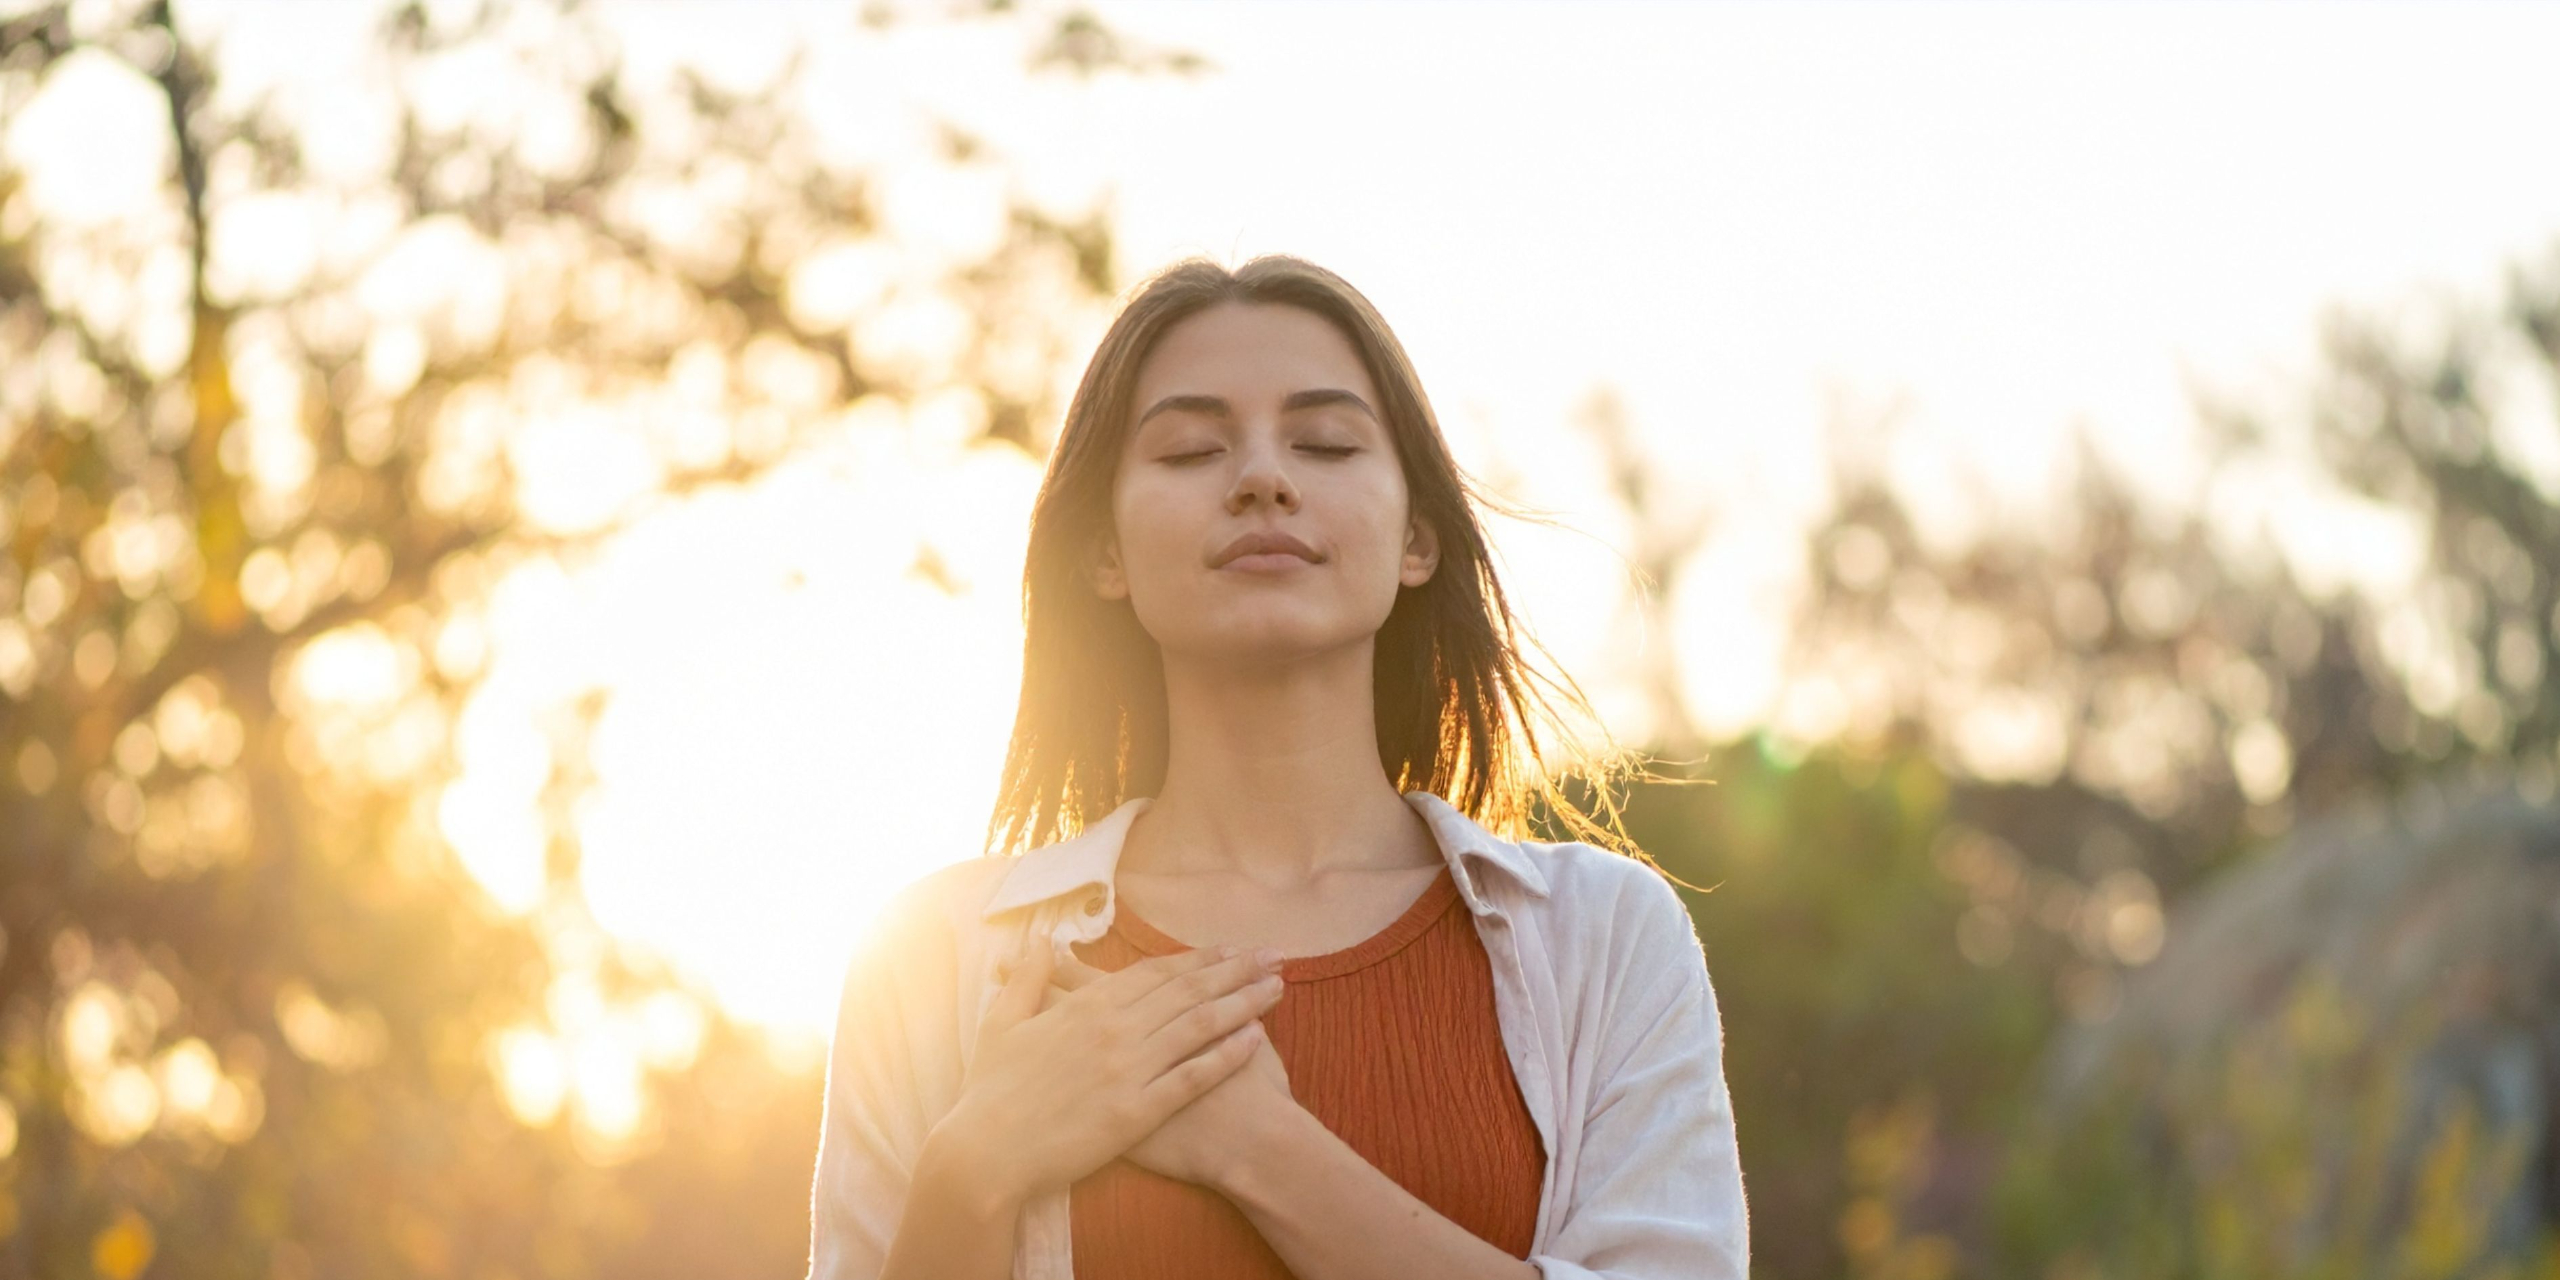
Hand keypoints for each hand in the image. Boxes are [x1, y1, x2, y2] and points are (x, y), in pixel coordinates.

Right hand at [937, 939, 1283, 1206]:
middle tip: (1273, 955)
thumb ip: (1028, 978)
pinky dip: (1227, 1056)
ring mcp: (1129, 1070)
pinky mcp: (1137, 1112)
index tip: (1230, 949)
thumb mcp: (1002, 1021)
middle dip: (1235, 970)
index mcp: (1087, 1006)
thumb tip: (1039, 940)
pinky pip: (1192, 1078)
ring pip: (1199, 1026)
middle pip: (1188, 991)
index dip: (1197, 959)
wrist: (986, 1151)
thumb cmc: (990, 1089)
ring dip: (1243, 1003)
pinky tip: (1256, 1041)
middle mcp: (1115, 1029)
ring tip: (1278, 987)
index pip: (1154, 973)